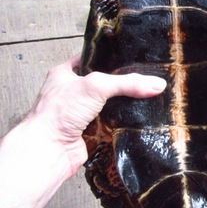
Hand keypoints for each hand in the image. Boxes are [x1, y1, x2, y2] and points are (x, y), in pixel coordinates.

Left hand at [0, 55, 165, 207]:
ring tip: (146, 95)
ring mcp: (81, 113)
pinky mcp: (90, 131)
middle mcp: (72, 92)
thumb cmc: (58, 113)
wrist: (50, 150)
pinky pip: (111, 123)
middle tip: (144, 78)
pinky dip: (122, 122)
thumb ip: (127, 83)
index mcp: (65, 73)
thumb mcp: (96, 86)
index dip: (110, 57)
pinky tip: (138, 117)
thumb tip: (156, 84)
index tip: (132, 57)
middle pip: (104, 83)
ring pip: (109, 104)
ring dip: (123, 104)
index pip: (92, 59)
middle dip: (121, 83)